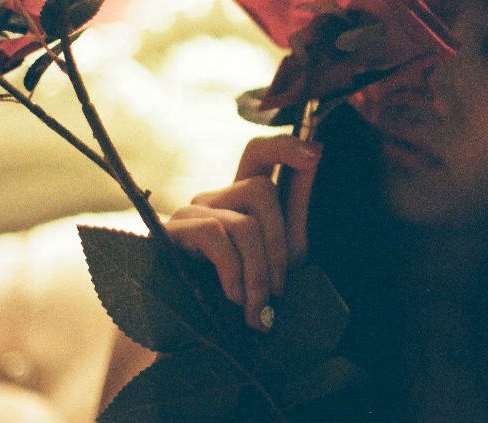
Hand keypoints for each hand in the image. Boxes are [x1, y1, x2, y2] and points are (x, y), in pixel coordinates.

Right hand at [165, 135, 321, 330]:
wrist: (191, 339)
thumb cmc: (241, 297)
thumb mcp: (280, 255)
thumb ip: (295, 211)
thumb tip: (316, 155)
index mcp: (242, 200)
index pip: (259, 153)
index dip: (285, 147)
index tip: (315, 153)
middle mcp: (216, 197)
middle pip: (259, 188)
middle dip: (278, 242)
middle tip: (279, 291)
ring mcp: (191, 211)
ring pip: (243, 223)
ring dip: (258, 271)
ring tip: (258, 309)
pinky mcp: (171, 231)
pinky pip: (215, 235)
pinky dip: (233, 271)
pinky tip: (233, 298)